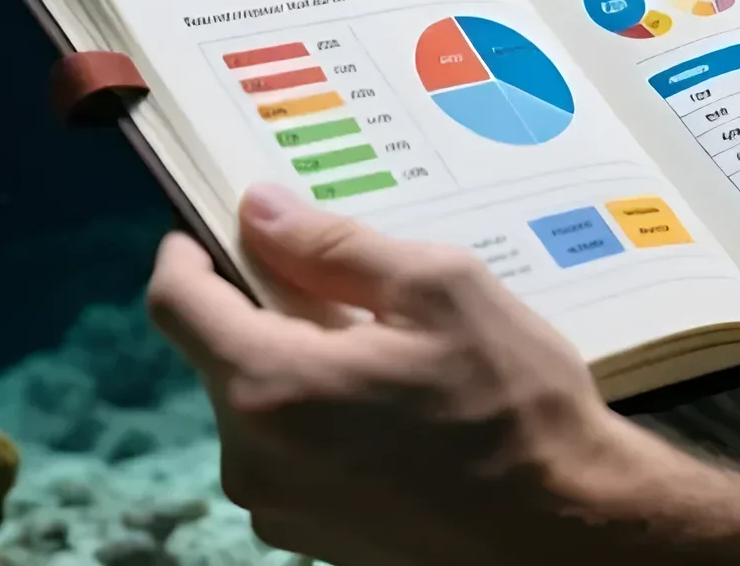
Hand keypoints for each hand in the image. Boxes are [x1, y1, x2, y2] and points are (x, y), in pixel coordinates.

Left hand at [147, 185, 663, 564]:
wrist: (562, 528)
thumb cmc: (510, 401)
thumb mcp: (437, 287)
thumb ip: (333, 247)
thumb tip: (259, 207)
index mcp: (270, 386)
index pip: (177, 302)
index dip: (190, 248)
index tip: (223, 221)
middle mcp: (252, 458)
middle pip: (220, 349)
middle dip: (270, 304)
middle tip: (356, 283)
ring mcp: (277, 507)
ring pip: (257, 399)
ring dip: (300, 360)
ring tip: (391, 347)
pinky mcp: (307, 536)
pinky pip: (286, 449)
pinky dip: (319, 411)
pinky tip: (394, 403)